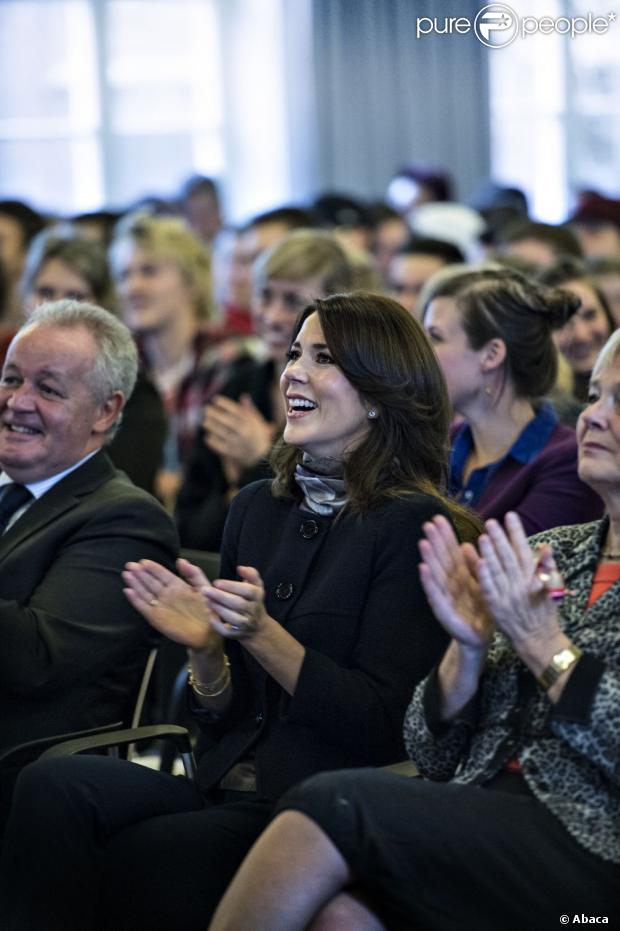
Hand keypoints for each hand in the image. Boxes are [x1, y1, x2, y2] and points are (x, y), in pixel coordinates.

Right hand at [122, 557, 219, 651]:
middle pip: (150, 582)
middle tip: (130, 565)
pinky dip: (135, 600)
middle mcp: (166, 595)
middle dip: (140, 573)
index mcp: (177, 586)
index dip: (153, 568)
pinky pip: (143, 608)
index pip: (162, 574)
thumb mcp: (204, 588)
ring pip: (144, 592)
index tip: (143, 562)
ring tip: (127, 574)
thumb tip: (180, 560)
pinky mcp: (156, 618)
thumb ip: (194, 574)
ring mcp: (160, 606)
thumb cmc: (209, 610)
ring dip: (135, 584)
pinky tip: (128, 591)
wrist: (208, 633)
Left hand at [203, 394, 275, 467]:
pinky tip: (208, 436)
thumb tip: (244, 396)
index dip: (224, 403)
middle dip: (214, 413)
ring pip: (220, 432)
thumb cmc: (257, 433)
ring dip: (210, 425)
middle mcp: (244, 431)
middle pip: (226, 420)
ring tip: (204, 421)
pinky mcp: (232, 452)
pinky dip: (212, 440)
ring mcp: (238, 442)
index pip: (235, 409)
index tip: (215, 399)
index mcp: (250, 421)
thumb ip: (249, 409)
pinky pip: (218, 445)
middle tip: (205, 409)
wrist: (261, 454)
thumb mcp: (257, 420)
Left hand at [204, 566, 269, 639]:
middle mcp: (253, 611)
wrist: (257, 627)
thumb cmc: (251, 601)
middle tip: (205, 590)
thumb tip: (240, 568)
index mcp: (257, 597)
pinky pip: (226, 631)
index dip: (232, 586)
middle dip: (220, 596)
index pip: (247, 590)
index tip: (216, 582)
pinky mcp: (237, 635)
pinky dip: (217, 623)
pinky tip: (209, 613)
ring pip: (232, 618)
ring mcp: (245, 624)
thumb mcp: (256, 586)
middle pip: (238, 604)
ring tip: (206, 600)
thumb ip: (250, 574)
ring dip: (218, 609)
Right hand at [419, 515, 493, 650]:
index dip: (444, 536)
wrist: (481, 638)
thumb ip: (474, 565)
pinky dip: (428, 582)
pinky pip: (435, 594)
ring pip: (436, 574)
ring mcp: (444, 596)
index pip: (451, 551)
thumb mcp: (482, 583)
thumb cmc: (482, 610)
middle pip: (441, 559)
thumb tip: (466, 544)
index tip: (438, 518)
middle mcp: (449, 583)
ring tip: (422, 542)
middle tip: (428, 524)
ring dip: (428, 558)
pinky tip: (422, 569)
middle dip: (434, 542)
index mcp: (460, 575)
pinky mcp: (443, 611)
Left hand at [476, 513, 561, 649]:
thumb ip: (546, 566)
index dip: (516, 532)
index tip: (510, 515)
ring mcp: (508, 595)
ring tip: (482, 537)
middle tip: (491, 521)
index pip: (524, 550)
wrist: (537, 638)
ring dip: (490, 553)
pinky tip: (478, 562)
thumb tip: (545, 546)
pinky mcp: (497, 606)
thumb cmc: (544, 610)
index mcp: (534, 577)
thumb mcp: (551, 587)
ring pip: (498, 571)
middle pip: (509, 557)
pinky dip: (484, 576)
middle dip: (500, 539)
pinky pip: (489, 589)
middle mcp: (521, 583)